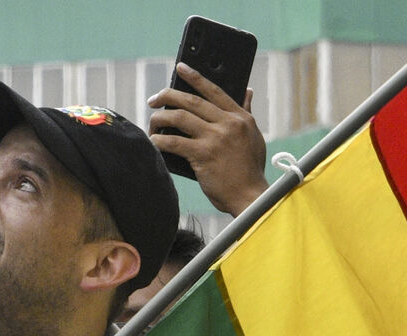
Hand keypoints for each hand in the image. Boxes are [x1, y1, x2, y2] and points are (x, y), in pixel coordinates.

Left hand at [147, 62, 268, 216]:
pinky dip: (159, 140)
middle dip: (168, 96)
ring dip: (160, 118)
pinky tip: (153, 141)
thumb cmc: (250, 170)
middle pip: (191, 101)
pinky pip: (174, 141)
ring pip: (179, 117)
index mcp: (240, 117)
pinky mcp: (203, 155)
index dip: (195, 77)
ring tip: (152, 123)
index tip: (180, 67)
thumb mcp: (254, 136)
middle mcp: (228, 123)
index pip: (214, 90)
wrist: (250, 196)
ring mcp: (215, 138)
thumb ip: (247, 112)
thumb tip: (247, 91)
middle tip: (154, 99)